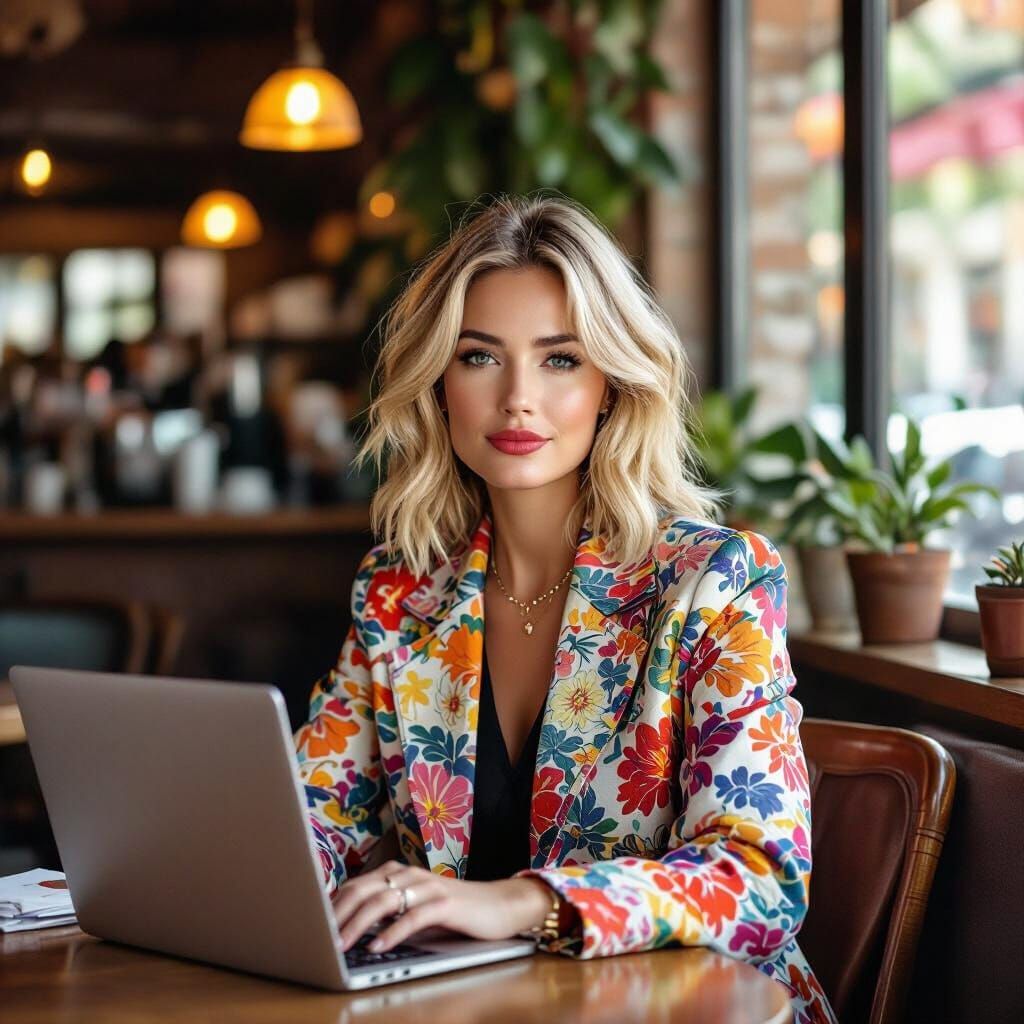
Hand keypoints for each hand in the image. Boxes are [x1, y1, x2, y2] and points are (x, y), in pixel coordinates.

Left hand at [332, 860, 553, 952]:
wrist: (500, 905)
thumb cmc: (453, 910)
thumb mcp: (414, 908)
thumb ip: (386, 911)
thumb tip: (346, 928)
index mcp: (398, 874)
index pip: (355, 885)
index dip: (330, 905)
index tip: (310, 925)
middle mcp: (409, 875)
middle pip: (363, 890)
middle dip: (336, 915)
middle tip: (316, 938)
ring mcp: (427, 887)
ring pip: (382, 901)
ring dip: (357, 924)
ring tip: (339, 945)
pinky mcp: (446, 903)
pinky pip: (413, 917)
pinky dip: (391, 933)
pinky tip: (377, 947)